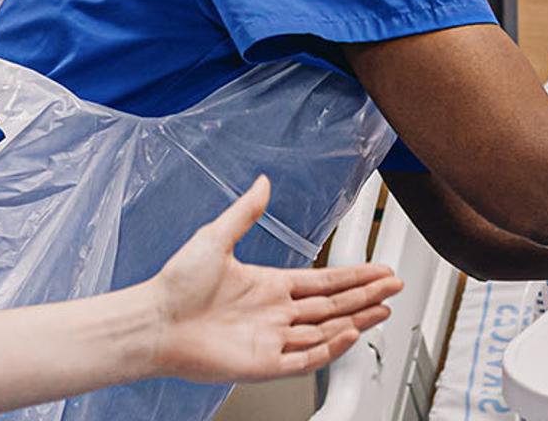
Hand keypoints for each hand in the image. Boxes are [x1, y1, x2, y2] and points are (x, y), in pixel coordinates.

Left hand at [137, 176, 403, 383]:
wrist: (153, 321)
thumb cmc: (175, 285)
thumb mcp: (215, 237)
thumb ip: (245, 212)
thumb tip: (262, 183)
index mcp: (269, 286)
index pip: (324, 282)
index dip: (354, 276)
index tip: (378, 270)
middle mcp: (274, 314)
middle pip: (333, 306)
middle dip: (366, 296)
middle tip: (394, 287)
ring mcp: (271, 340)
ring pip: (326, 332)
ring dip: (356, 321)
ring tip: (383, 310)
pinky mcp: (262, 364)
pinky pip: (304, 358)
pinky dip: (329, 348)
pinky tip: (349, 334)